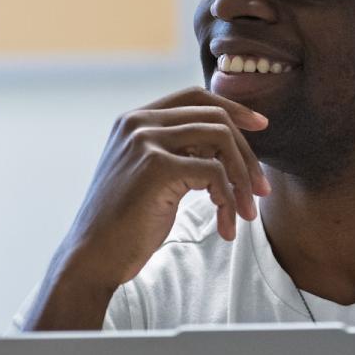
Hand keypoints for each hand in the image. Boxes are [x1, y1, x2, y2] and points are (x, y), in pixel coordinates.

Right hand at [57, 87, 270, 289]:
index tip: (261, 126)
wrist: (93, 257)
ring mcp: (146, 142)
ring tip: (246, 213)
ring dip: (243, 180)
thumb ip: (178, 151)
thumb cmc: (125, 223)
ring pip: (221, 140)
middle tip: (261, 189)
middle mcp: (138, 123)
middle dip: (247, 154)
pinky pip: (214, 173)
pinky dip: (229, 201)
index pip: (195, 96)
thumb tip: (228, 143)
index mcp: (134, 120)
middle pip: (216, 117)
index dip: (234, 108)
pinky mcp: (156, 168)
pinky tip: (224, 227)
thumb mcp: (151, 175)